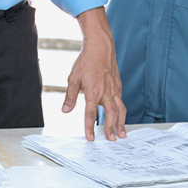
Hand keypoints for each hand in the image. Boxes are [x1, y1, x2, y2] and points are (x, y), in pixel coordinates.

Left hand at [65, 7, 126, 141]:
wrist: (101, 47)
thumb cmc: (86, 61)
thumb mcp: (73, 79)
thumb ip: (70, 97)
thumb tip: (65, 111)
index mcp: (93, 92)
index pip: (90, 114)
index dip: (90, 128)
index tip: (90, 138)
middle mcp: (106, 93)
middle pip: (111, 115)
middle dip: (111, 129)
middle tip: (111, 140)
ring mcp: (114, 90)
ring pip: (120, 110)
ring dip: (121, 124)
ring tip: (121, 134)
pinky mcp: (118, 86)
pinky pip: (121, 102)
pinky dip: (122, 113)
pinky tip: (120, 118)